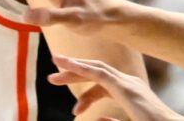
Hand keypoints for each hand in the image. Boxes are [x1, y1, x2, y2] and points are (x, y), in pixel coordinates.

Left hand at [48, 55, 183, 120]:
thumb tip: (98, 120)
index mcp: (131, 93)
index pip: (103, 86)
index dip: (86, 92)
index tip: (73, 104)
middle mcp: (130, 84)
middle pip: (97, 73)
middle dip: (75, 73)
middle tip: (53, 77)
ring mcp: (128, 83)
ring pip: (96, 69)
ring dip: (74, 68)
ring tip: (54, 72)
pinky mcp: (125, 87)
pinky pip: (99, 74)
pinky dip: (82, 68)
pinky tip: (67, 67)